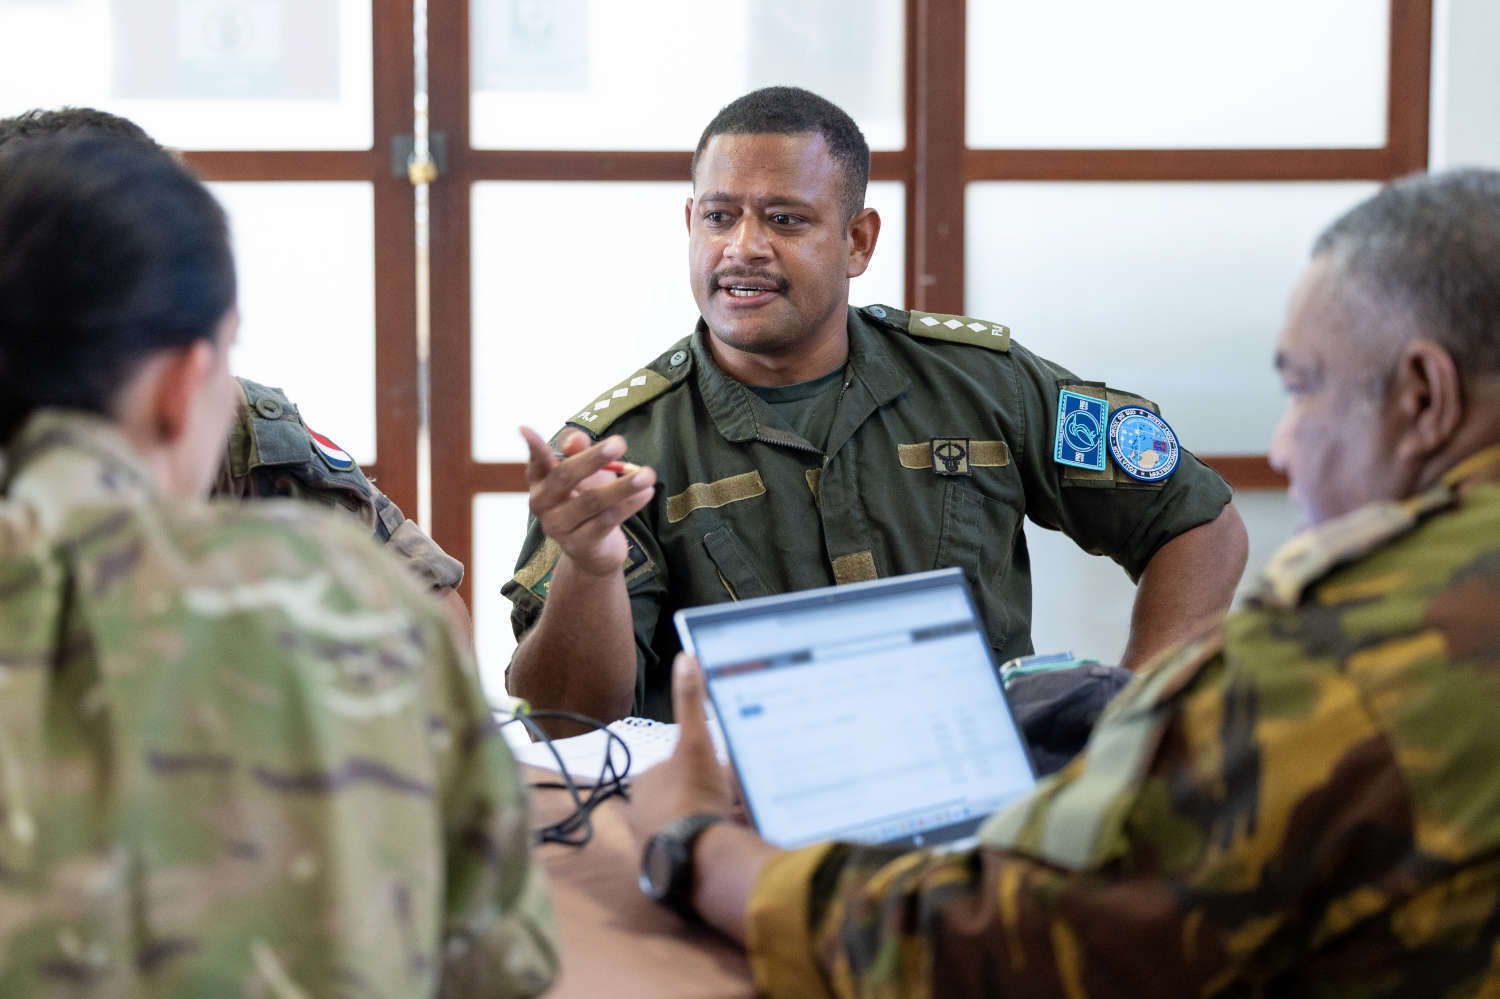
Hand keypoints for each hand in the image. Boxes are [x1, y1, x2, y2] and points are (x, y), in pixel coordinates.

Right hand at [520, 426, 655, 577]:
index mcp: (539, 480)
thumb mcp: (583, 471)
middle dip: (593, 458)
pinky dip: (629, 504)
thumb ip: (577, 450)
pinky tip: (647, 493)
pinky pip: (607, 520)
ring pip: (592, 501)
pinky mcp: (579, 544)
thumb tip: (577, 439)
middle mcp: (541, 503)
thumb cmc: (585, 498)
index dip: (533, 446)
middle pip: (565, 476)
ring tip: (648, 474)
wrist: (593, 548)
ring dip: (622, 486)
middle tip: (620, 442)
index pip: (536, 460)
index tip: (524, 428)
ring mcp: (558, 526)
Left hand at [628, 654, 738, 847]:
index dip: (700, 767)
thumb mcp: (696, 742)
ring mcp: (652, 841)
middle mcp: (640, 812)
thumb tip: (686, 659)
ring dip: (707, 821)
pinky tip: (724, 843)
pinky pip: (691, 848)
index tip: (718, 774)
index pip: (674, 766)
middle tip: (729, 800)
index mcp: (643, 782)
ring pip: (687, 823)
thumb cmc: (693, 797)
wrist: (697, 857)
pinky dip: (706, 845)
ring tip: (730, 822)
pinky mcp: (668, 867)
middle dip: (705, 796)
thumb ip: (690, 701)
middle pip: (682, 795)